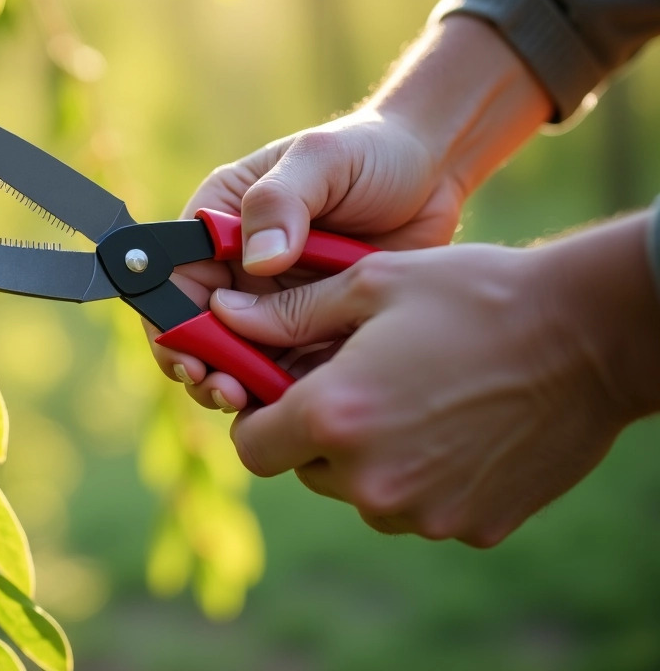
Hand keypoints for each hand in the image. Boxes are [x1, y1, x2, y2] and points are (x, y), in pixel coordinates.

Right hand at [146, 108, 462, 408]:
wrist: (436, 172)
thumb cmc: (372, 152)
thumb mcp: (321, 161)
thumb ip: (281, 203)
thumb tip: (255, 263)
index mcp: (219, 223)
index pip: (173, 279)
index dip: (170, 322)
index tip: (188, 354)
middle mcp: (238, 268)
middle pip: (200, 332)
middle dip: (204, 367)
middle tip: (225, 392)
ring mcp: (276, 303)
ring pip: (241, 360)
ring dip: (242, 388)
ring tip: (257, 405)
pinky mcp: (315, 328)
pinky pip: (291, 370)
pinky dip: (290, 393)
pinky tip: (303, 404)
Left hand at [209, 214, 659, 545]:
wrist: (589, 336)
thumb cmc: (473, 296)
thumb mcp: (371, 284)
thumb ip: (287, 313)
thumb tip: (222, 317)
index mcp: (334, 417)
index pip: (251, 447)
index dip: (259, 417)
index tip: (282, 391)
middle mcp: (371, 479)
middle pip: (306, 470)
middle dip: (316, 431)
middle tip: (358, 382)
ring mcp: (424, 512)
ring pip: (361, 492)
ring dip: (368, 456)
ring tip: (413, 398)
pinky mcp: (471, 527)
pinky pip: (419, 507)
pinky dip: (424, 475)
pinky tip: (456, 426)